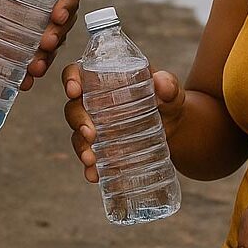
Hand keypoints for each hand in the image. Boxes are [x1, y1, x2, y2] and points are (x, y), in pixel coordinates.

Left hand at [0, 0, 79, 90]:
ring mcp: (27, 33)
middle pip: (63, 22)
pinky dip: (29, 74)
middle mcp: (36, 10)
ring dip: (49, 57)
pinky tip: (25, 82)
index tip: (58, 14)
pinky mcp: (13, 53)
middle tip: (46, 43)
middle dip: (60, 34)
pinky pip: (29, 64)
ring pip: (51, 46)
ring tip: (36, 67)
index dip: (69, 2)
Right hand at [63, 66, 185, 182]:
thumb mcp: (171, 91)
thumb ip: (168, 85)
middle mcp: (94, 102)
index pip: (78, 72)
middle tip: (90, 134)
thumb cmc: (168, 101)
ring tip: (91, 160)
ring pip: (77, 134)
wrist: (176, 129)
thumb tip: (161, 82)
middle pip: (74, 107)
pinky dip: (89, 167)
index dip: (70, 79)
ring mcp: (96, 126)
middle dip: (77, 121)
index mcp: (105, 79)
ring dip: (80, 147)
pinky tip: (94, 175)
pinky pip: (89, 155)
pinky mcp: (102, 148)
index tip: (74, 91)